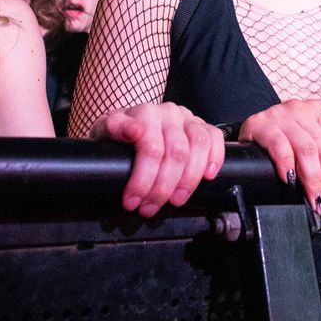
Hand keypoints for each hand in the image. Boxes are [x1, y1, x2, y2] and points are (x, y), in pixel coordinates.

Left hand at [100, 101, 226, 216]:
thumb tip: (133, 131)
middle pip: (176, 152)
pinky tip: (207, 177)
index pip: (151, 148)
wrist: (130, 126)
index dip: (143, 179)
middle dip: (163, 187)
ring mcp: (187, 118)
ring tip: (175, 201)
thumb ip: (115, 127)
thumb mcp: (105, 130)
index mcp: (145, 113)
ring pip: (199, 146)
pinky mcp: (201, 125)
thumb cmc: (118, 134)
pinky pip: (215, 138)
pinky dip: (215, 158)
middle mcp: (169, 113)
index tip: (132, 201)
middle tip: (149, 208)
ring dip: (189, 180)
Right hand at [240, 100, 320, 213]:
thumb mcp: (309, 133)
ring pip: (306, 149)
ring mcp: (280, 116)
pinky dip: (287, 166)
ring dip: (312, 178)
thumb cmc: (281, 136)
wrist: (249, 131)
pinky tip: (289, 181)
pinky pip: (279, 147)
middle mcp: (301, 110)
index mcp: (317, 112)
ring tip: (312, 196)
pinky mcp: (261, 125)